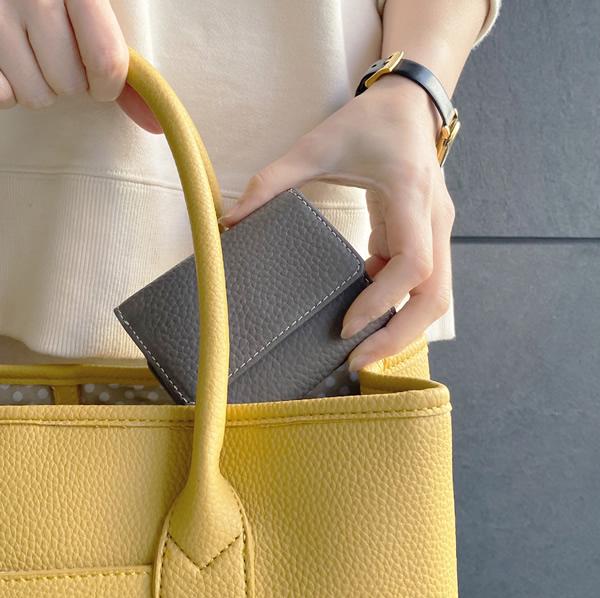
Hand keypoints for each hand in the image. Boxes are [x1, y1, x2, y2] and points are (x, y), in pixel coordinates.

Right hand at [0, 0, 159, 131]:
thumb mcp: (92, 7)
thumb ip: (119, 60)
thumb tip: (155, 124)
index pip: (106, 61)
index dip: (108, 85)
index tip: (102, 82)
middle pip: (70, 85)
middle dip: (71, 81)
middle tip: (58, 54)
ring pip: (36, 96)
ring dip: (40, 85)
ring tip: (31, 53)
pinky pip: (2, 95)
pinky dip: (7, 88)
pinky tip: (9, 60)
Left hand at [219, 76, 454, 370]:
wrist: (410, 104)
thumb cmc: (369, 120)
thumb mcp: (318, 144)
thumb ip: (273, 179)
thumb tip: (232, 220)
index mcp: (410, 195)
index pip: (412, 264)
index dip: (382, 301)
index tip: (346, 326)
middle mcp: (434, 220)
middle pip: (436, 296)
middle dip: (400, 335)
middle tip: (358, 362)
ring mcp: (436, 231)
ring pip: (434, 296)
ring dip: (401, 326)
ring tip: (358, 348)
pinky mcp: (427, 236)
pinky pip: (418, 282)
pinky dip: (393, 302)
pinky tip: (360, 307)